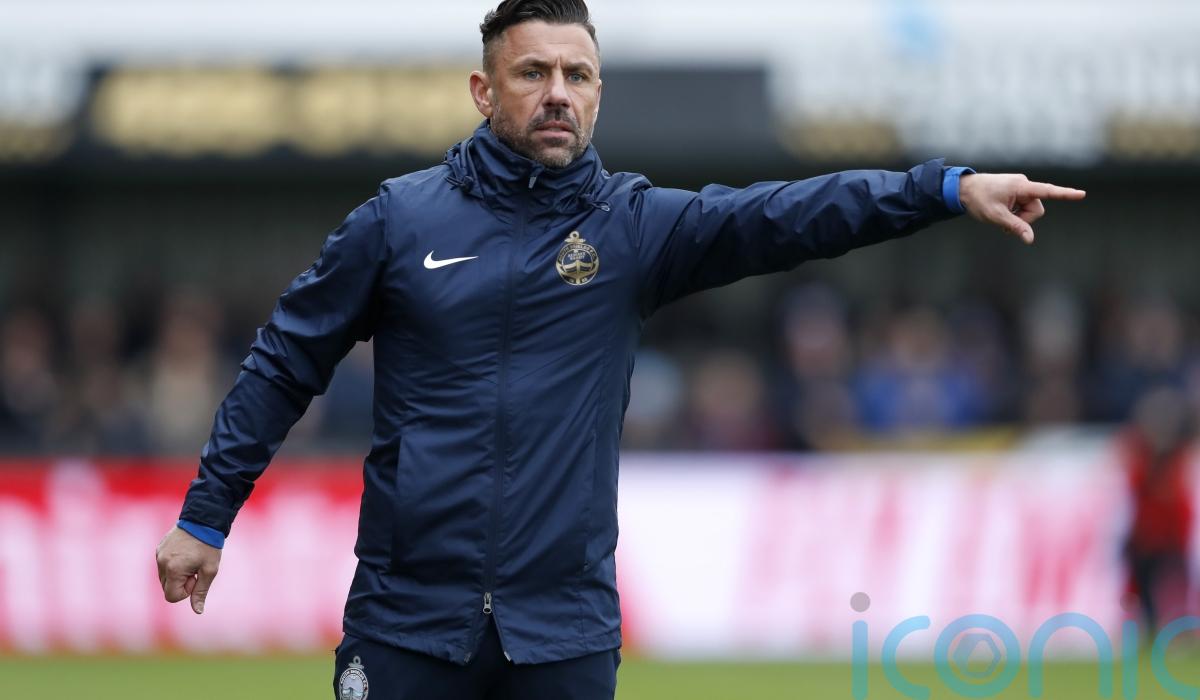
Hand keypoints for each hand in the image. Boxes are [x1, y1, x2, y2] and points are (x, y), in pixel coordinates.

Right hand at [156, 525, 221, 614]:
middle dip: (181, 583)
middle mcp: (161, 563)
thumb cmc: (209, 546)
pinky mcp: (159, 548)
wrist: (203, 520)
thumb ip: (201, 592)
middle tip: (195, 568)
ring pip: (164, 578)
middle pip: (167, 588)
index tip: (196, 577)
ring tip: (191, 560)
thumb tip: (198, 611)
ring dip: (177, 575)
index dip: (186, 591)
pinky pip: (163, 566)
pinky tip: (186, 554)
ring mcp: (158, 555)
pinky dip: (173, 565)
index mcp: (173, 570)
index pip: (172, 597)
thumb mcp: (209, 570)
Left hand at [958, 173, 1085, 243]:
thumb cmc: (978, 200)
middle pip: (1036, 210)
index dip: (1065, 194)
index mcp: (1021, 186)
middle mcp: (1024, 184)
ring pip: (1030, 211)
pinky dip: (1015, 214)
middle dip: (1024, 220)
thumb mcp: (996, 216)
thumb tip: (1030, 240)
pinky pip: (1023, 207)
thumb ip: (1015, 227)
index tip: (1081, 194)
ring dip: (1019, 218)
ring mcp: (1020, 188)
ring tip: (1001, 217)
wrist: (963, 189)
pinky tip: (1003, 213)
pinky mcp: (1017, 191)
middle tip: (1005, 222)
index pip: (1047, 191)